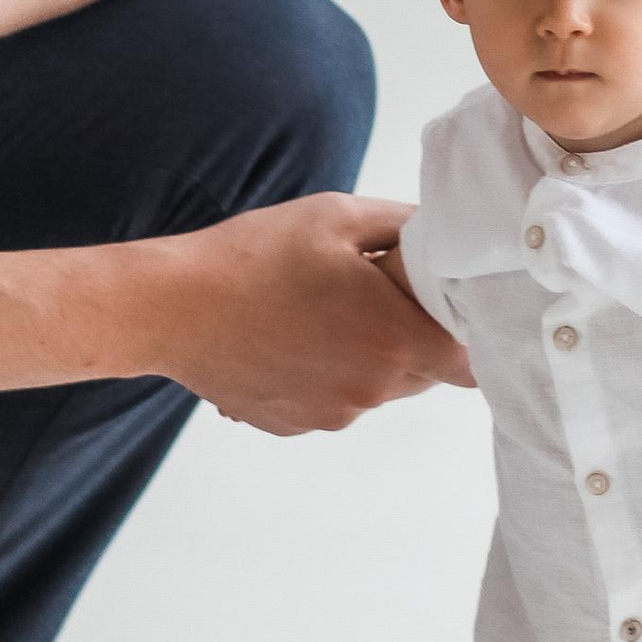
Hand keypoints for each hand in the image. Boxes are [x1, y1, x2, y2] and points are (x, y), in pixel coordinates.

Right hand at [137, 196, 472, 433]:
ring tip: (324, 311)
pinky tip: (293, 336)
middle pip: (426, 374)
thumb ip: (403, 227)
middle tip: (381, 294)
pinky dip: (327, 374)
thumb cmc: (251, 257)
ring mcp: (331, 413)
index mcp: (393, 339)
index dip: (471, 334)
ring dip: (369, 355)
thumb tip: (440, 233)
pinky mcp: (295, 424)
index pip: (471, 362)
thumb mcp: (337, 216)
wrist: (170, 308)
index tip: (454, 307)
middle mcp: (370, 390)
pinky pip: (334, 400)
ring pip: (378, 387)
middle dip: (416, 337)